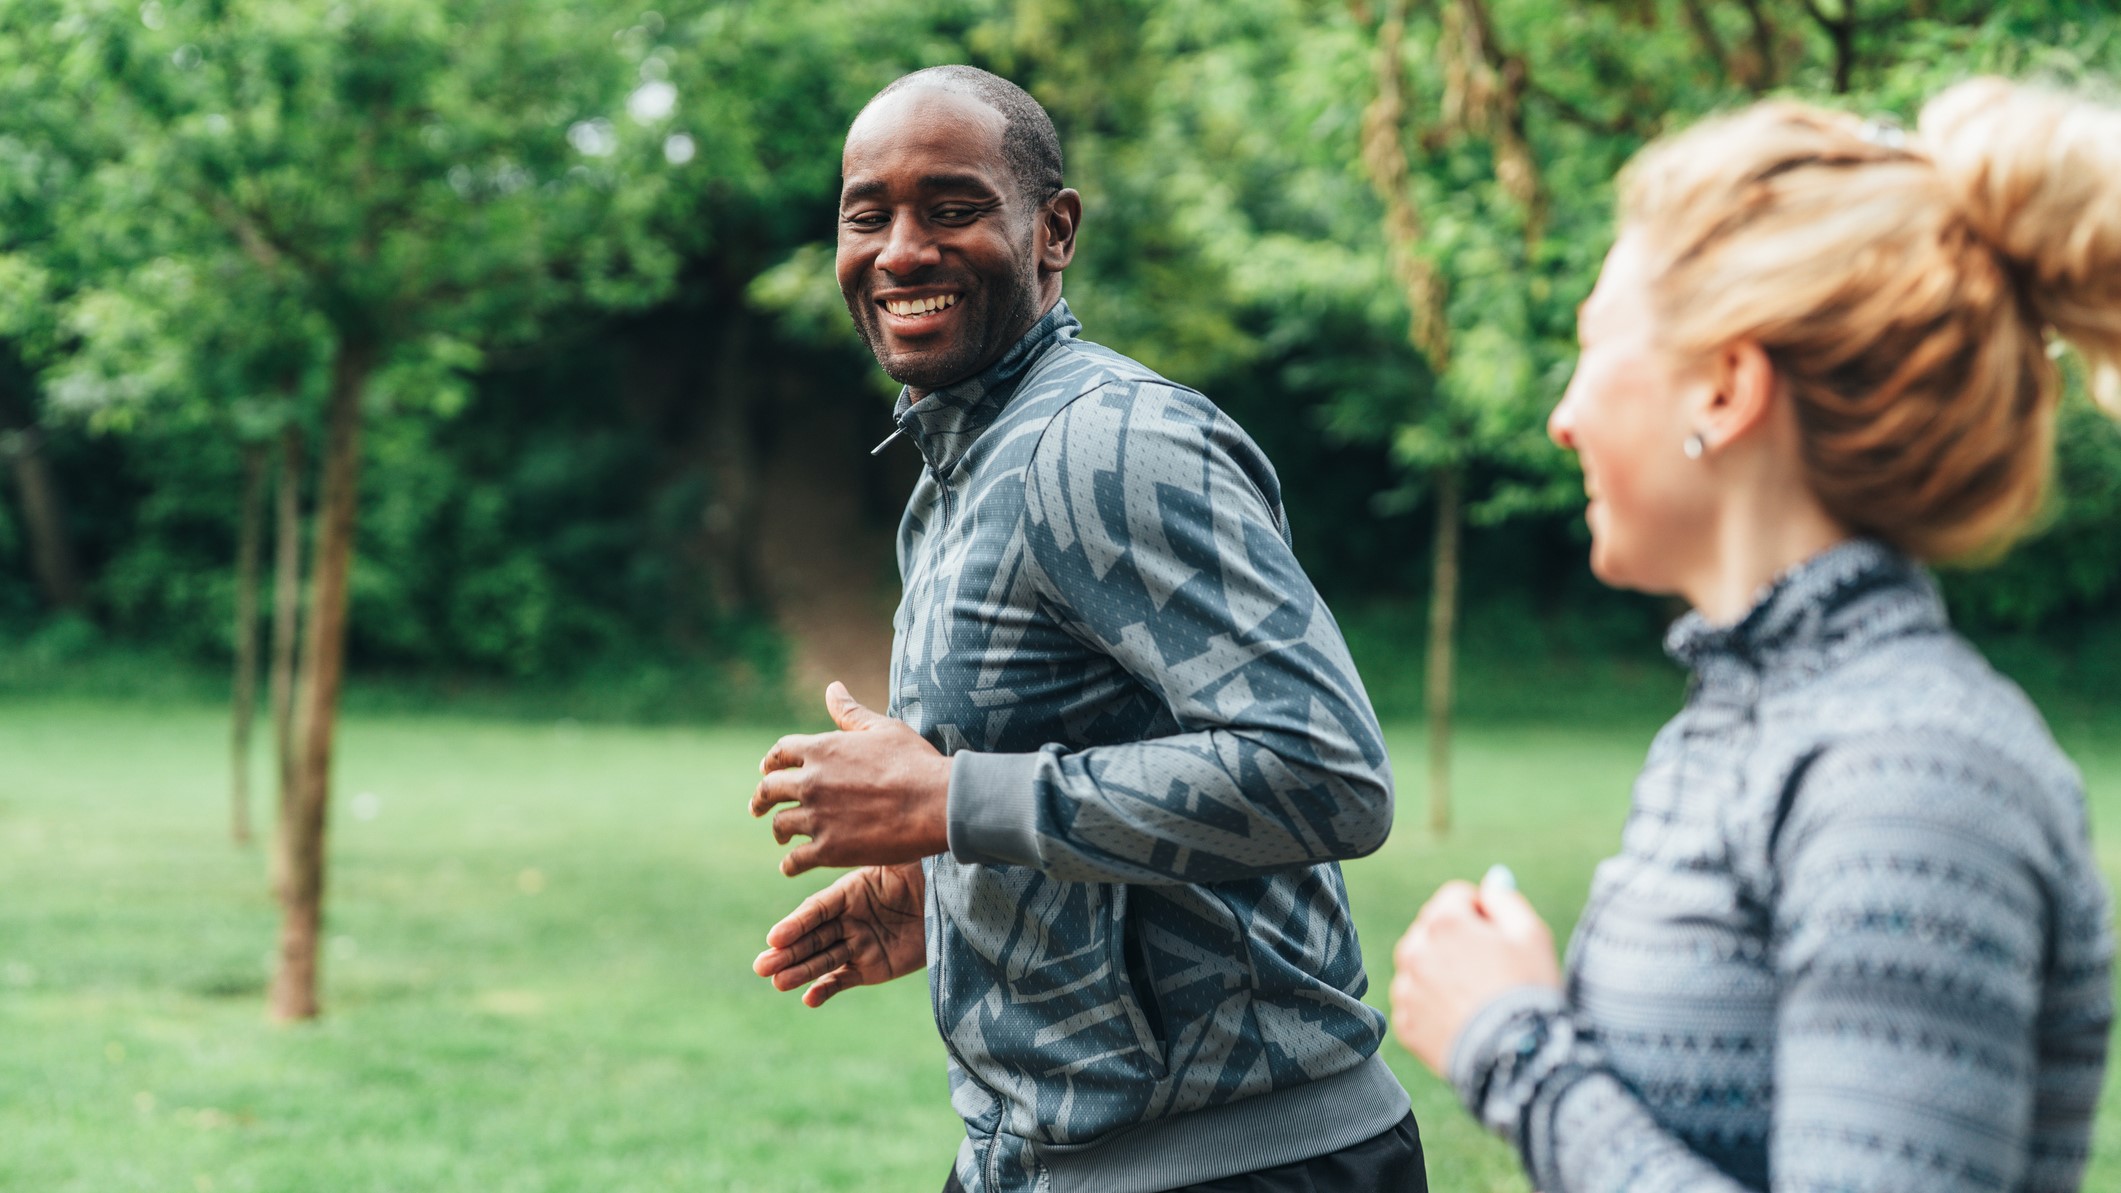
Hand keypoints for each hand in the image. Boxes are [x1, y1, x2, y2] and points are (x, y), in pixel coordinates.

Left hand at [751, 682, 951, 875]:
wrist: (935, 803)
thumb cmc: (914, 762)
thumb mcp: (882, 728)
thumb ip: (851, 712)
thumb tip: (832, 689)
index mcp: (821, 749)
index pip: (780, 753)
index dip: (771, 762)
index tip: (767, 770)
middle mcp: (811, 782)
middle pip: (769, 790)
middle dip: (760, 798)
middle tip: (758, 807)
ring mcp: (817, 817)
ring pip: (781, 825)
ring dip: (778, 831)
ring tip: (781, 837)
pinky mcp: (828, 850)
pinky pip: (795, 859)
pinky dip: (790, 863)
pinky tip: (791, 865)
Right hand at [752, 862, 926, 1006]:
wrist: (946, 904)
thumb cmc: (923, 877)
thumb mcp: (901, 863)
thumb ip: (882, 863)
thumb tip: (868, 845)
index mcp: (849, 891)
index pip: (817, 909)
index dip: (796, 923)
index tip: (774, 937)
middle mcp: (847, 919)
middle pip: (812, 937)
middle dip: (787, 952)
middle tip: (761, 967)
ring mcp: (857, 944)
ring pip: (822, 959)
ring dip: (799, 971)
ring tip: (777, 982)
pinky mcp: (871, 967)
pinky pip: (843, 979)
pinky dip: (825, 989)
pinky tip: (809, 998)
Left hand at [1390, 879, 1561, 1074]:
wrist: (1516, 1058)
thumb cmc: (1527, 992)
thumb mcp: (1531, 934)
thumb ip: (1506, 900)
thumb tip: (1492, 883)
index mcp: (1443, 922)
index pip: (1457, 896)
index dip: (1484, 914)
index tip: (1501, 940)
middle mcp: (1414, 949)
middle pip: (1433, 929)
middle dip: (1457, 940)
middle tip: (1490, 971)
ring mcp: (1406, 988)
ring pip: (1422, 965)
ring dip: (1442, 971)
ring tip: (1476, 998)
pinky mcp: (1405, 1023)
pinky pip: (1417, 1002)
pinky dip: (1434, 1006)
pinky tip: (1463, 1020)